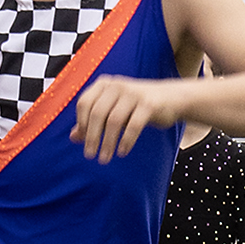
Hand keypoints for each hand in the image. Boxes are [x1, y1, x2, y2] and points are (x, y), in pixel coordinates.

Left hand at [68, 72, 189, 163]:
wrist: (171, 98)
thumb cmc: (137, 105)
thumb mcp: (113, 110)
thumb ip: (93, 121)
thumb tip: (73, 137)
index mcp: (104, 84)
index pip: (84, 104)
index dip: (82, 124)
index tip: (82, 142)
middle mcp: (117, 85)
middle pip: (97, 113)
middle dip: (92, 137)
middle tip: (90, 155)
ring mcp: (133, 93)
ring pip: (114, 121)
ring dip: (107, 142)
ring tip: (104, 158)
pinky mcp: (149, 104)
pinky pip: (133, 125)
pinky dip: (126, 141)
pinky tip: (122, 152)